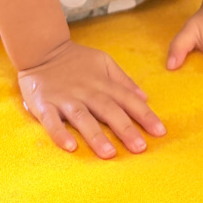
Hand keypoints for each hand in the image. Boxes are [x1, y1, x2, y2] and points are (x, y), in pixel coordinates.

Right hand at [18, 39, 166, 158]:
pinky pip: (51, 121)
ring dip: (96, 135)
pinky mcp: (44, 104)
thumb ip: (123, 80)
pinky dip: (60, 133)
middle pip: (108, 110)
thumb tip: (145, 98)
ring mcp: (65, 98)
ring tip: (109, 153)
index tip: (160, 132)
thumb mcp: (103, 62)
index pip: (127, 99)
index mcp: (102, 82)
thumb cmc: (76, 60)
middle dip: (125, 128)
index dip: (144, 115)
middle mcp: (86, 91)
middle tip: (140, 147)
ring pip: (82, 117)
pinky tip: (70, 146)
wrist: (42, 49)